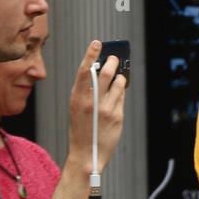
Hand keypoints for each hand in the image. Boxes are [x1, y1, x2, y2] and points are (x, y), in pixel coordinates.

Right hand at [67, 41, 126, 172]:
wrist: (86, 155)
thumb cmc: (80, 130)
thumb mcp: (76, 108)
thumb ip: (86, 91)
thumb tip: (99, 72)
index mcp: (77, 98)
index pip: (85, 71)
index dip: (91, 54)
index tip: (98, 42)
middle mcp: (92, 103)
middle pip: (106, 73)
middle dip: (112, 62)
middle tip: (114, 58)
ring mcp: (106, 109)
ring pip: (118, 83)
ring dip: (119, 77)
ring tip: (117, 77)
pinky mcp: (117, 116)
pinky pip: (122, 97)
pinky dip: (121, 91)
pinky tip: (118, 92)